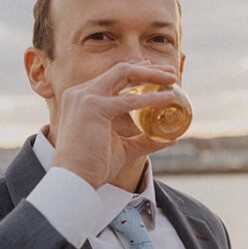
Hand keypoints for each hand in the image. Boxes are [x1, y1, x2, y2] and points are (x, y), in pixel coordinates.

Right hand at [53, 62, 184, 190]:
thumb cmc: (94, 166)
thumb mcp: (123, 148)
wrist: (75, 180)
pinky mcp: (93, 107)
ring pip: (124, 73)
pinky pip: (129, 100)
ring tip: (172, 79)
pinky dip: (151, 98)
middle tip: (171, 72)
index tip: (158, 72)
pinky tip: (168, 99)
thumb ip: (143, 140)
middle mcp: (82, 92)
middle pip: (120, 70)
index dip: (137, 71)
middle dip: (148, 68)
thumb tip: (170, 138)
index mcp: (83, 98)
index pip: (113, 77)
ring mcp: (85, 97)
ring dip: (151, 74)